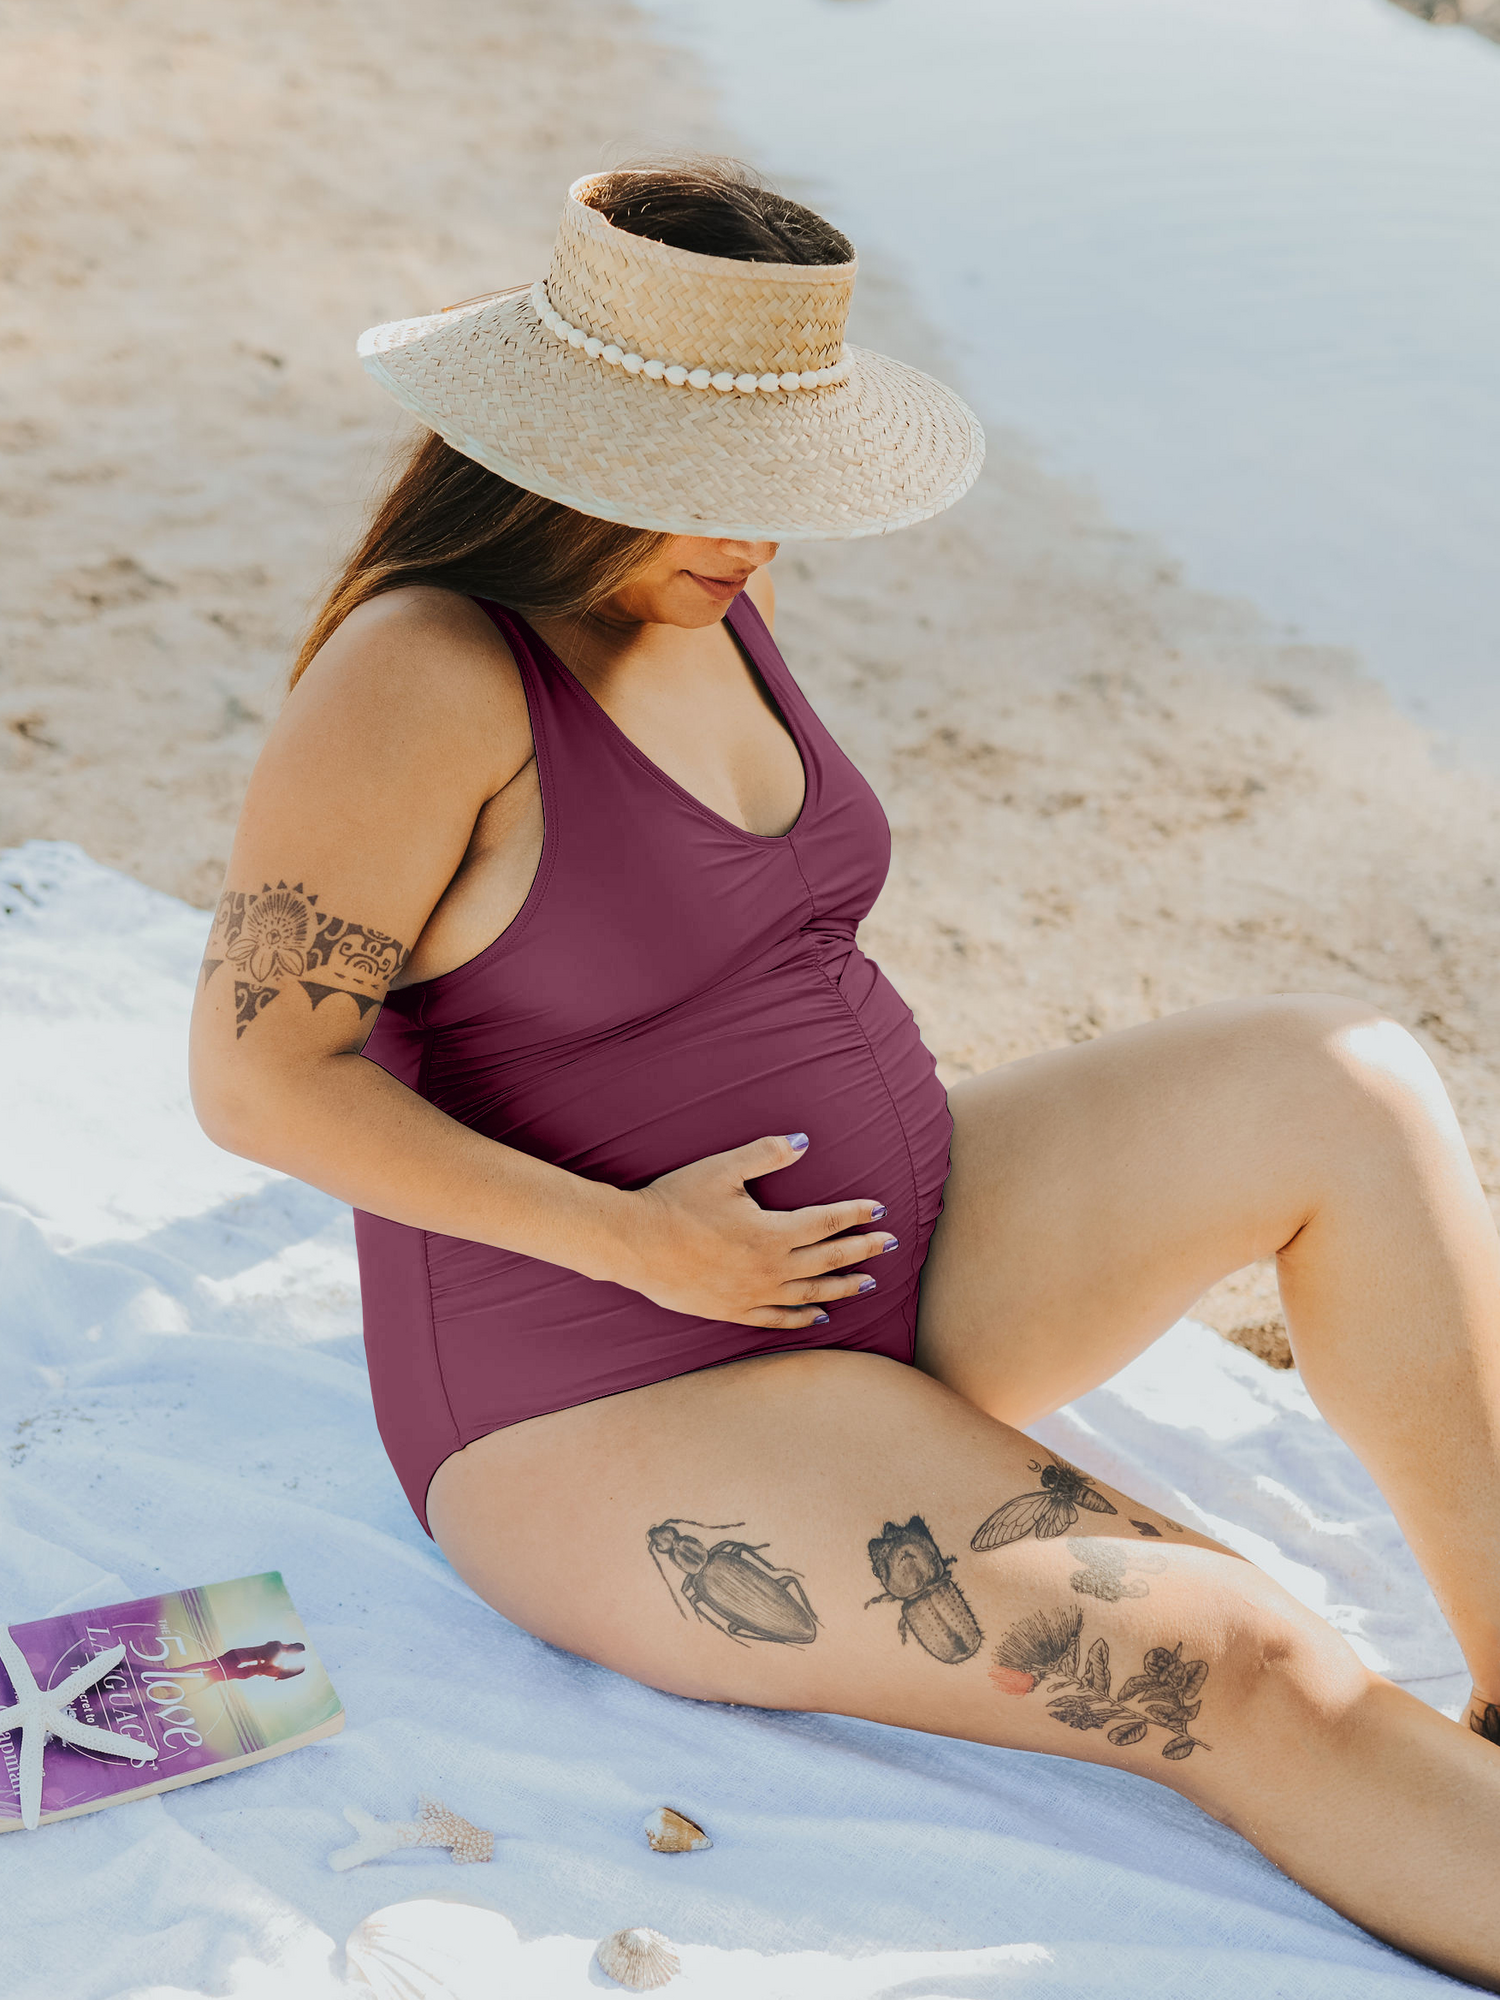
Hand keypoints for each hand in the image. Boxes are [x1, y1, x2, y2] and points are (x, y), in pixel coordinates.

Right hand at [617, 1133, 896, 1328]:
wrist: (635, 1244)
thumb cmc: (676, 1201)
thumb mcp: (722, 1170)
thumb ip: (766, 1155)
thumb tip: (803, 1141)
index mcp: (771, 1232)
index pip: (826, 1222)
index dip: (855, 1214)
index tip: (879, 1209)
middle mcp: (770, 1268)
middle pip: (828, 1260)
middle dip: (862, 1250)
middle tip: (890, 1244)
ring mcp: (752, 1294)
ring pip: (810, 1294)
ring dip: (842, 1287)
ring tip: (867, 1282)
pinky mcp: (733, 1310)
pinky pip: (777, 1318)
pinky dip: (803, 1318)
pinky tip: (820, 1316)